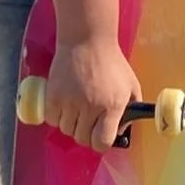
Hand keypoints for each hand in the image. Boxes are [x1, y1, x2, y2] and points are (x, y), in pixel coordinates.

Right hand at [44, 36, 139, 150]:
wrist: (87, 41)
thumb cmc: (112, 63)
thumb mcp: (131, 85)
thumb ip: (131, 110)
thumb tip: (121, 131)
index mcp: (112, 106)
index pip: (102, 142)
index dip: (101, 144)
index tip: (101, 138)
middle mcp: (90, 107)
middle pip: (82, 138)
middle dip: (86, 134)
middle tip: (89, 123)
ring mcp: (70, 102)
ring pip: (66, 130)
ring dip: (72, 125)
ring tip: (77, 111)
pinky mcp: (53, 96)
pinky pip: (52, 120)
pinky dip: (57, 117)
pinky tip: (64, 106)